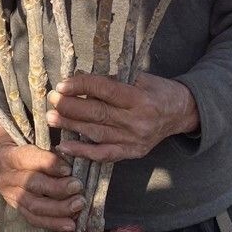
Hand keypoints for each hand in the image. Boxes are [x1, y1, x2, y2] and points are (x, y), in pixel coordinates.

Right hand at [0, 119, 85, 231]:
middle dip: (57, 188)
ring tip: (78, 205)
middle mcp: (5, 177)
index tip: (68, 168)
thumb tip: (71, 152)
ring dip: (59, 208)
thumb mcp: (28, 133)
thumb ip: (44, 141)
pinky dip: (53, 223)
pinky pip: (33, 219)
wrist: (0, 153)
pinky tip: (70, 224)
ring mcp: (9, 195)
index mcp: (6, 154)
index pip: (26, 159)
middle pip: (32, 185)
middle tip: (78, 187)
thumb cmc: (20, 138)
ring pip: (34, 206)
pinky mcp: (16, 207)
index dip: (48, 164)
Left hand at [46, 71, 198, 162]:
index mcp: (139, 97)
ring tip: (51, 118)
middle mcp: (137, 120)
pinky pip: (104, 154)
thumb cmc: (156, 90)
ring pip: (96, 133)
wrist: (180, 113)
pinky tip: (65, 147)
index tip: (62, 84)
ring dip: (71, 126)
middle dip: (70, 106)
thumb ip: (111, 80)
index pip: (105, 90)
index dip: (82, 86)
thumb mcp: (139, 77)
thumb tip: (79, 78)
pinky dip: (83, 151)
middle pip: (97, 113)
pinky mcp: (132, 153)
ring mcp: (134, 140)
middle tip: (51, 99)